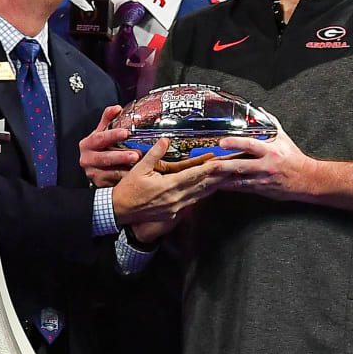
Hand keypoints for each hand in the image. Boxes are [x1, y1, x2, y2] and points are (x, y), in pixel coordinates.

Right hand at [79, 105, 136, 188]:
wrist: (91, 166)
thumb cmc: (98, 147)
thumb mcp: (100, 132)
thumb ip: (107, 119)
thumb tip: (116, 108)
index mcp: (88, 144)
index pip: (100, 138)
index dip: (113, 135)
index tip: (126, 133)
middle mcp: (87, 159)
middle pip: (105, 157)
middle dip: (121, 156)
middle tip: (136, 154)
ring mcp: (92, 172)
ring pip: (109, 171)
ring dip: (125, 169)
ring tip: (138, 166)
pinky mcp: (98, 183)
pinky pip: (112, 181)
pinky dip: (123, 179)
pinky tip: (134, 176)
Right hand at [111, 138, 233, 230]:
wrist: (119, 210)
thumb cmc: (128, 189)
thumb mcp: (139, 168)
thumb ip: (154, 153)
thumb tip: (165, 139)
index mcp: (169, 186)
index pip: (194, 175)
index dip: (209, 169)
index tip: (221, 163)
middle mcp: (176, 198)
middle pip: (202, 186)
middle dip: (219, 177)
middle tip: (233, 169)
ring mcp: (176, 207)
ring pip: (200, 195)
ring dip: (214, 186)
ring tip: (227, 178)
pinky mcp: (174, 213)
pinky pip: (192, 202)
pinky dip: (203, 195)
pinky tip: (210, 190)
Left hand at [214, 125, 318, 201]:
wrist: (307, 179)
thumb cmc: (294, 158)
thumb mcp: (284, 139)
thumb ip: (271, 124)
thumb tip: (262, 112)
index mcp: (270, 151)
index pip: (250, 145)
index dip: (235, 143)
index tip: (222, 142)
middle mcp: (266, 165)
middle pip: (240, 165)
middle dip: (223, 164)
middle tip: (208, 163)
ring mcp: (262, 179)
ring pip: (239, 179)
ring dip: (222, 178)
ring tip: (209, 175)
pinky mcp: (261, 189)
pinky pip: (242, 188)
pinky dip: (230, 186)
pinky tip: (219, 184)